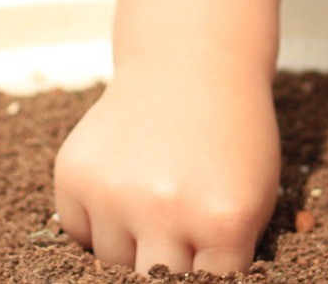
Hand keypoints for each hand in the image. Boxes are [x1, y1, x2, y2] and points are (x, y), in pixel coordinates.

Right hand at [54, 64, 279, 275]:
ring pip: (111, 264)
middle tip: (172, 232)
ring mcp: (113, 192)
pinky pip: (77, 233)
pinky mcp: (74, 175)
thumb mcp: (253, 197)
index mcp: (222, 218)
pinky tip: (122, 187)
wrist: (188, 64)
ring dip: (129, 246)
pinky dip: (96, 224)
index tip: (201, 256)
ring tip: (151, 200)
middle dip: (164, 268)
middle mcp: (164, 209)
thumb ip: (226, 255)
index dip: (206, 274)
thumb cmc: (230, 138)